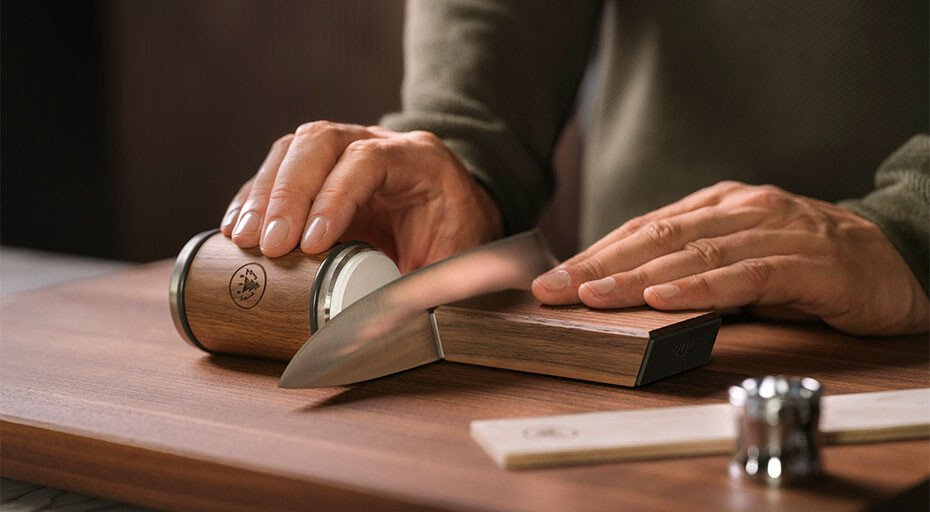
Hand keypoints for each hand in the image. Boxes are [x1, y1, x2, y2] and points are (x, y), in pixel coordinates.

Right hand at [220, 122, 501, 271]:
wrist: (461, 217)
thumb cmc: (459, 240)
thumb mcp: (454, 263)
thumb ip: (426, 290)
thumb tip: (384, 333)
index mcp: (419, 159)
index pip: (368, 160)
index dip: (335, 197)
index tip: (312, 243)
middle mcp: (378, 141)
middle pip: (321, 143)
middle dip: (288, 193)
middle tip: (270, 243)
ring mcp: (345, 149)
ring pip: (293, 150)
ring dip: (263, 194)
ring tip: (245, 238)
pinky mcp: (318, 170)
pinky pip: (277, 170)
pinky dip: (254, 198)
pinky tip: (238, 229)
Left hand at [532, 181, 928, 334]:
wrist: (900, 258)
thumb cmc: (808, 262)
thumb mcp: (740, 260)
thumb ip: (693, 267)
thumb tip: (628, 292)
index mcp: (719, 205)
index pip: (644, 228)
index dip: (595, 252)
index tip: (552, 279)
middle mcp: (741, 209)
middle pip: (656, 236)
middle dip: (598, 264)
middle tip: (552, 289)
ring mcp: (775, 231)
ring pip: (693, 252)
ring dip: (636, 276)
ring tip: (592, 296)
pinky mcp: (807, 262)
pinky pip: (745, 274)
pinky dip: (700, 288)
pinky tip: (662, 299)